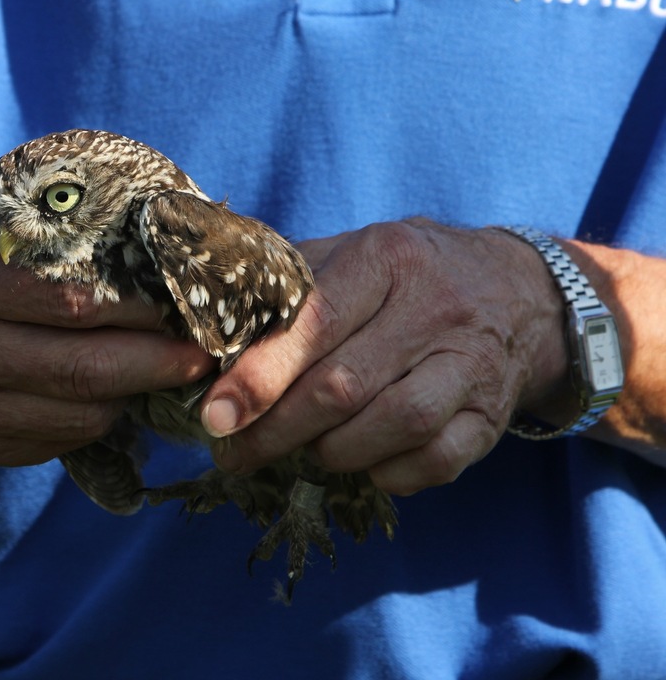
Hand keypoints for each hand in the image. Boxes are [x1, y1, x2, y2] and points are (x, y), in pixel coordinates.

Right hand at [0, 180, 214, 465]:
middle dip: (156, 366)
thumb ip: (85, 226)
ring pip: (75, 420)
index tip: (191, 308)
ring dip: (133, 398)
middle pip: (79, 373)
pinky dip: (98, 423)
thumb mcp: (22, 209)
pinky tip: (114, 394)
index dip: (142, 313)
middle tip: (203, 354)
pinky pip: (55, 446)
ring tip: (167, 371)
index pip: (72, 303)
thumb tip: (187, 241)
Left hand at [201, 219, 570, 494]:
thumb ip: (285, 281)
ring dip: (330, 452)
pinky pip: (434, 462)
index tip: (215, 414)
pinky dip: (386, 473)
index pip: (314, 322)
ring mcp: (470, 364)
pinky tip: (359, 463)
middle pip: (343, 386)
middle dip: (276, 429)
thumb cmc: (406, 274)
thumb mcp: (351, 252)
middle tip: (233, 451)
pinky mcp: (492, 414)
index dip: (259, 375)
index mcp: (386, 257)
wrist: (520, 291)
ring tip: (298, 449)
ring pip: (392, 426)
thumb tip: (204, 322)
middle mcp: (435, 308)